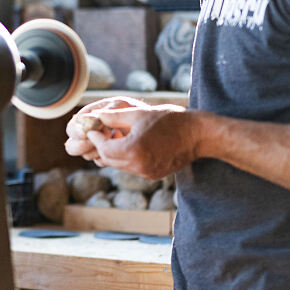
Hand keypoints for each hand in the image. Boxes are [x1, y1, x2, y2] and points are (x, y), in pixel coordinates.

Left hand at [65, 102, 195, 178]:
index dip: (95, 137)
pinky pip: (132, 168)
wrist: (197, 135)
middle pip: (109, 159)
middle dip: (102, 146)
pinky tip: (129, 145)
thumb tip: (95, 115)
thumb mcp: (138, 113)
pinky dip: (126, 158)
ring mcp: (147, 173)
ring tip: (113, 138)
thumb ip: (113, 116)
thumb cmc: (169, 119)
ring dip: (113, 153)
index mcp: (133, 150)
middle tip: (99, 134)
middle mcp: (138, 166)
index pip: (103, 148)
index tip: (91, 128)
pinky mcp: (153, 175)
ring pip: (120, 165)